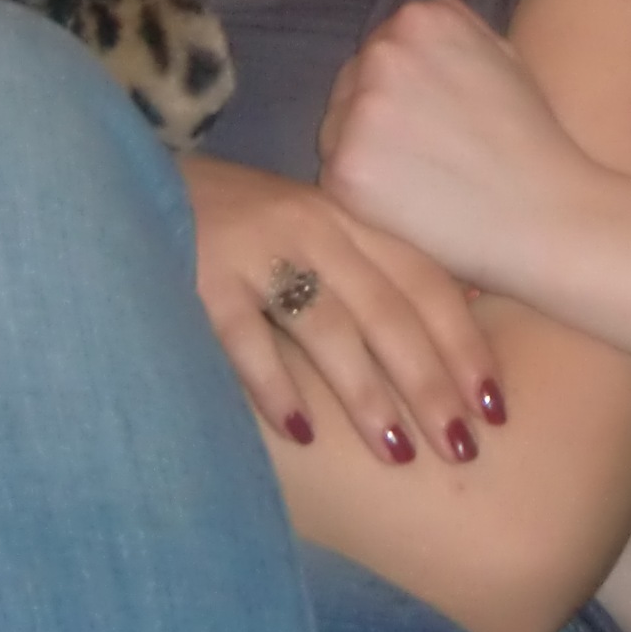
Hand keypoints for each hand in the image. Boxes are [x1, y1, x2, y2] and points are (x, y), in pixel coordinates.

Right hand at [182, 155, 502, 465]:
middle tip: (465, 445)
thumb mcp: (316, 223)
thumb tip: (469, 306)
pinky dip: (274, 385)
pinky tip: (301, 433)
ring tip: (399, 452)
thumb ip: (376, 260)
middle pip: (387, 310)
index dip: (464, 342)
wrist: (133, 179)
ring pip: (326, 324)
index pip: (423, 279)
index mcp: (347, 217)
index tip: (496, 403)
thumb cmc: (241, 220)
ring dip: (367, 392)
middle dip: (430, 381)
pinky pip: (243, 336)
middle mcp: (311, 227)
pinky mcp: (199, 275)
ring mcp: (255, 249)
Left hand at [319, 0, 598, 289]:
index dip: (402, 90)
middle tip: (423, 157)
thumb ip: (449, 35)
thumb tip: (408, 36)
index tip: (430, 122)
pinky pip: (334, 175)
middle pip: (351, 84)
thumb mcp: (500, 54)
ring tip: (418, 182)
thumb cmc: (532, 140)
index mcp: (422, 18)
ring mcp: (362, 108)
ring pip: (336, 127)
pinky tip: (406, 205)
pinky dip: (361, 194)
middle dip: (376, 116)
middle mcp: (384, 52)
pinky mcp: (346, 166)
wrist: (545, 213)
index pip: (381, 48)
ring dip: (363, 152)